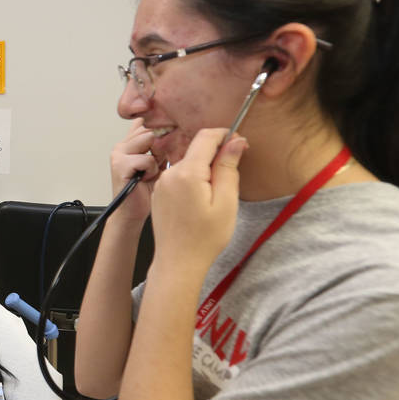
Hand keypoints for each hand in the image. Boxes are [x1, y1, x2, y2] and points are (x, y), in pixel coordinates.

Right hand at [110, 119, 163, 222]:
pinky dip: (151, 170)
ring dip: (155, 158)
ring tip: (150, 173)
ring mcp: (119, 153)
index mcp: (130, 142)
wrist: (132, 213)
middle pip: (150, 128)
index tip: (166, 148)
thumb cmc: (146, 191)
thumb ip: (160, 146)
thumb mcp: (158, 162)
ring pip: (149, 139)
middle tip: (158, 165)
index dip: (161, 132)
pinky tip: (145, 179)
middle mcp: (123, 145)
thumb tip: (176, 131)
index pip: (147, 122)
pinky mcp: (120, 164)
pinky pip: (146, 158)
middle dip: (160, 146)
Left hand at [150, 129, 246, 269]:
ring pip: (188, 164)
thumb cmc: (204, 238)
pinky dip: (193, 180)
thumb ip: (228, 167)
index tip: (238, 143)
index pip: (205, 137)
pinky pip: (178, 177)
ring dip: (204, 169)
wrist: (178, 263)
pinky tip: (201, 200)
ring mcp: (162, 184)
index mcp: (187, 173)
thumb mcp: (226, 202)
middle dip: (216, 155)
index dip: (224, 135)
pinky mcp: (160, 194)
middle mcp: (170, 174)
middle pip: (196, 150)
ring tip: (216, 193)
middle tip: (232, 174)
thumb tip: (235, 141)